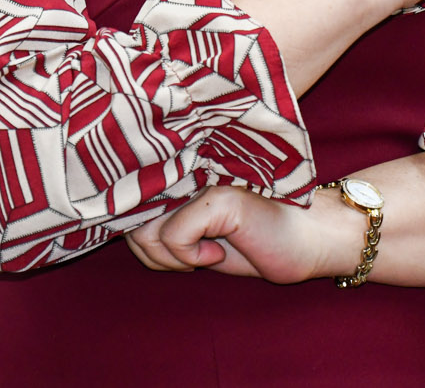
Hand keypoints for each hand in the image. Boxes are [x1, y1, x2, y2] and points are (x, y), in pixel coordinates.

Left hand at [125, 186, 365, 283]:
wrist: (307, 240)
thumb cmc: (252, 240)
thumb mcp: (197, 238)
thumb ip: (161, 225)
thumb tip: (117, 225)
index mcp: (181, 174)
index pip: (128, 197)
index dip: (131, 228)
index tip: (160, 249)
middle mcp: (186, 167)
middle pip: (129, 218)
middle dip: (153, 253)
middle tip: (190, 257)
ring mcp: (202, 177)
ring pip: (146, 230)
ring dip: (172, 258)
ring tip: (206, 251)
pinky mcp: (217, 196)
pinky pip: (173, 237)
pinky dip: (191, 258)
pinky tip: (219, 251)